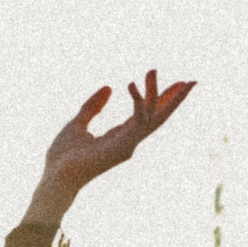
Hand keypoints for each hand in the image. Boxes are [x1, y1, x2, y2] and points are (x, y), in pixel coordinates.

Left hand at [26, 70, 194, 225]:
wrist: (55, 176)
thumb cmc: (62, 157)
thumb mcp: (77, 123)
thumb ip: (93, 106)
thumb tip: (108, 87)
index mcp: (119, 136)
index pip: (145, 115)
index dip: (158, 98)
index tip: (175, 83)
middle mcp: (128, 141)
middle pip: (159, 117)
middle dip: (175, 99)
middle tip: (192, 81)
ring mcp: (128, 145)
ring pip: (152, 115)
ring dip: (156, 92)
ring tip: (152, 70)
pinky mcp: (124, 146)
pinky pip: (138, 119)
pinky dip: (138, 101)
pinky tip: (131, 84)